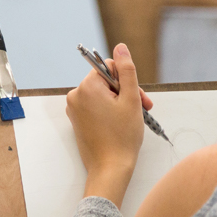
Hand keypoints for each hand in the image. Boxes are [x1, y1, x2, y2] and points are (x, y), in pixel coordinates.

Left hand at [65, 43, 149, 206]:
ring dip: (119, 102)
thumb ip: (127, 70)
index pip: (109, 68)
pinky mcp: (77, 120)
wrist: (110, 168)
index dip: (126, 80)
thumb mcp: (131, 99)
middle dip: (124, 92)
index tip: (137, 97)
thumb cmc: (122, 137)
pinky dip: (109, 111)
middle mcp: (76, 96)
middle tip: (141, 108)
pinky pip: (95, 106)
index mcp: (86, 87)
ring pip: (102, 94)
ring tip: (132, 117)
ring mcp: (74, 109)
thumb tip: (120, 47)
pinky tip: (120, 123)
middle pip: (106, 81)